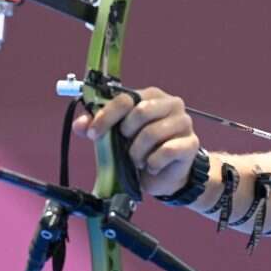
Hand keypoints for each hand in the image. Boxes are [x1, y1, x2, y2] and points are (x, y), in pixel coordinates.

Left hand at [72, 87, 200, 196]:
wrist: (165, 174)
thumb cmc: (142, 149)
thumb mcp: (116, 137)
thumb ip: (98, 127)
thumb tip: (80, 124)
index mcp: (150, 96)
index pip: (125, 98)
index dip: (106, 116)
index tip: (93, 134)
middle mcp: (170, 104)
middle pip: (140, 112)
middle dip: (126, 135)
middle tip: (124, 148)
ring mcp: (183, 122)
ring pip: (152, 133)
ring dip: (138, 153)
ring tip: (138, 161)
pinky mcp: (190, 144)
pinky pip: (166, 151)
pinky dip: (152, 163)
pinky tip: (151, 166)